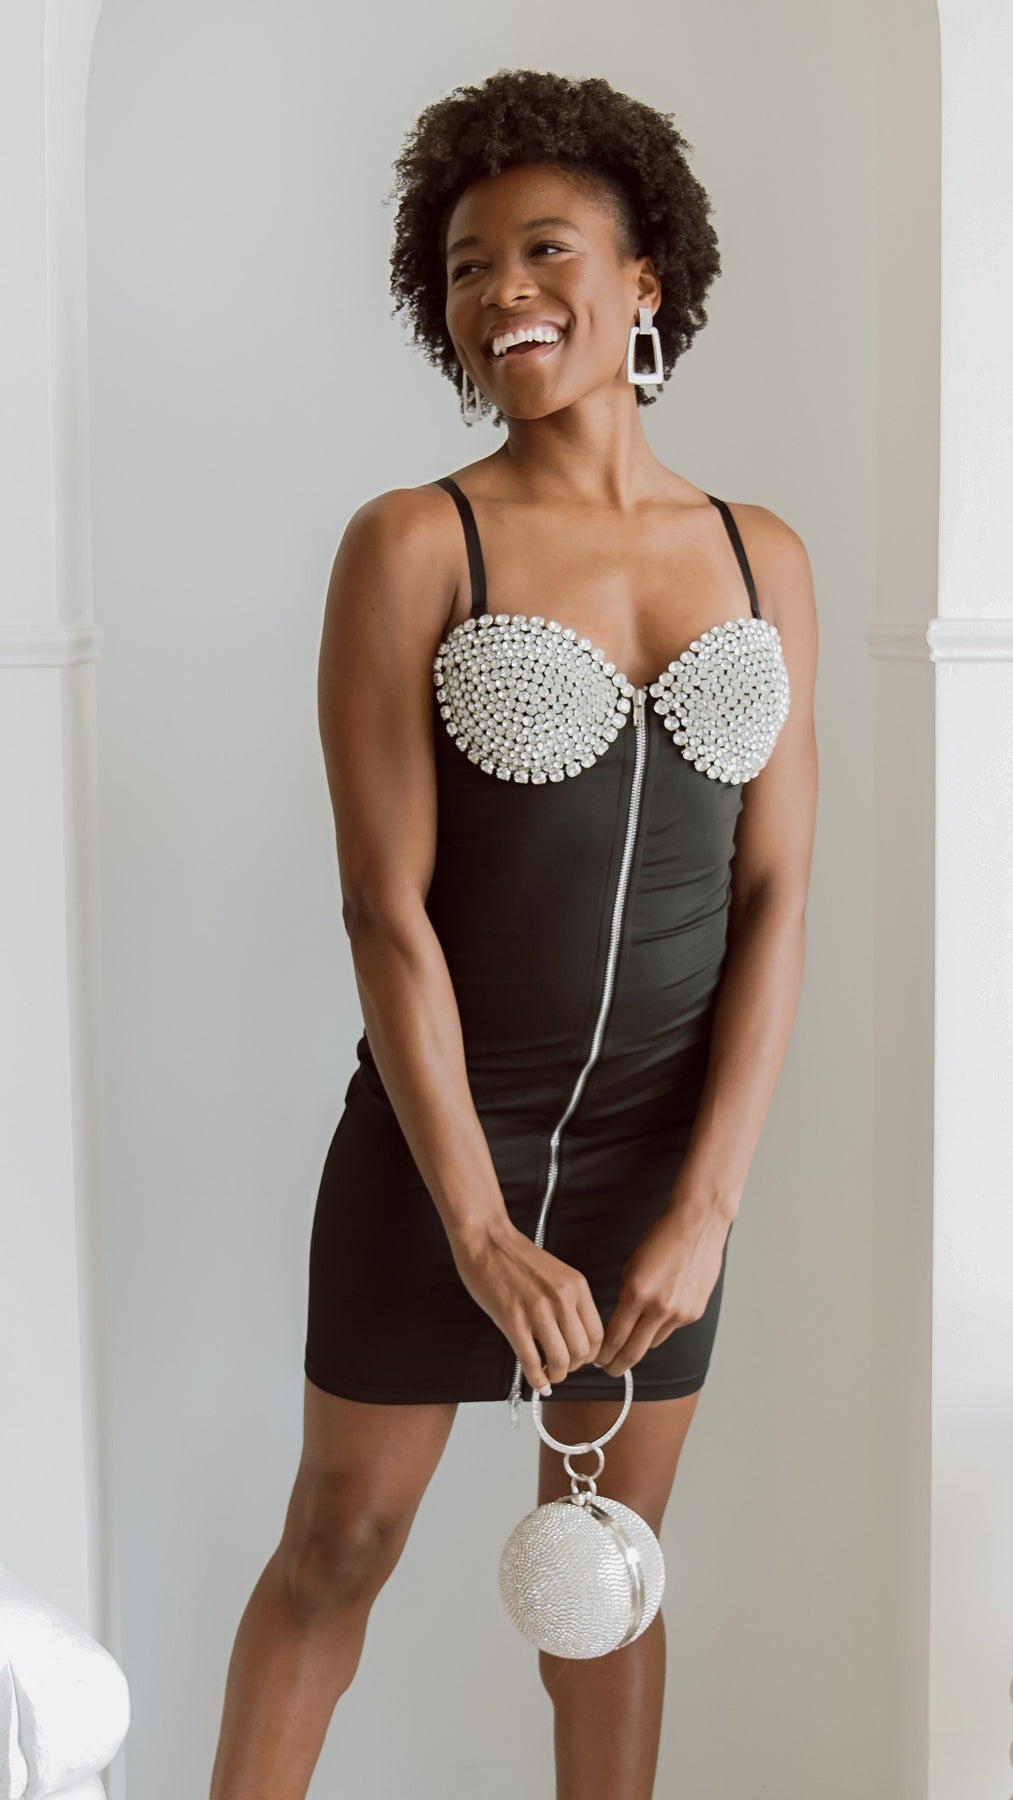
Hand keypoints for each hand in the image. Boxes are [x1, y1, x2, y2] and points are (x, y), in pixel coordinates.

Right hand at [451, 1223, 604, 1394]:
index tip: (582, 1361)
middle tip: (563, 1369)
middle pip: (582, 1351)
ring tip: (549, 1375)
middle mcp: (562, 1298)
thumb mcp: (556, 1274)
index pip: (597, 1334)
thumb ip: (568, 1302)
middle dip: (573, 1368)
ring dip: (556, 1375)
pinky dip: (536, 1379)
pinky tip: (536, 1381)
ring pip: (560, 1360)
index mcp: (576, 1286)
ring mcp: (538, 1310)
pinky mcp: (512, 1320)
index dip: (591, 1355)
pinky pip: (531, 1361)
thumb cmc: (515, 1256)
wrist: (486, 1239)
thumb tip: (571, 1336)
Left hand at [593, 1208, 730, 1378]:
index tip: (597, 1360)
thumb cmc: (661, 1239)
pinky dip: (660, 1328)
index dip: (603, 1354)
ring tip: (630, 1344)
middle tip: (608, 1369)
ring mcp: (680, 1313)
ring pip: (653, 1343)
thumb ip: (625, 1297)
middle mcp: (660, 1308)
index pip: (615, 1338)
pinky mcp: (694, 1313)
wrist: (697, 1226)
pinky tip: (657, 1316)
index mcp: (637, 1293)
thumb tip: (619, 1322)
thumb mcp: (631, 1267)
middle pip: (634, 1352)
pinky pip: (671, 1330)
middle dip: (617, 1365)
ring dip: (639, 1345)